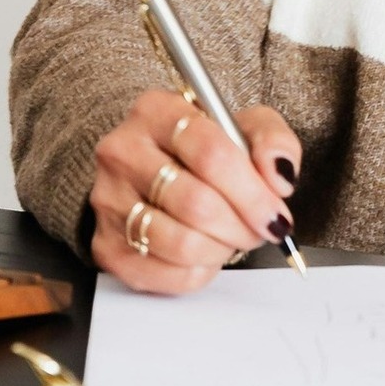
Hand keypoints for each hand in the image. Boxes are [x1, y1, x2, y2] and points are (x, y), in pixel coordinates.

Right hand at [89, 89, 301, 293]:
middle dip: (242, 225)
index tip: (276, 213)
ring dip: (221, 248)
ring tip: (230, 237)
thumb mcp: (246, 128)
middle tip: (260, 230)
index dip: (252, 192)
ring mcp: (108, 199)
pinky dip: (198, 271)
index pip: (211, 153)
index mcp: (157, 111)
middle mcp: (122, 151)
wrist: (159, 174)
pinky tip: (206, 253)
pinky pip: (164, 274)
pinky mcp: (106, 244)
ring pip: (181, 243)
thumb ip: (273, 141)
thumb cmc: (206, 151)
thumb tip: (278, 177)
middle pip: (197, 203)